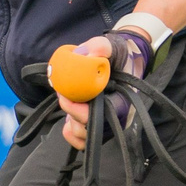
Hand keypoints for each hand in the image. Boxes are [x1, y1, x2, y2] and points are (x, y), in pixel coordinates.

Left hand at [56, 34, 110, 148]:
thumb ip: (100, 46)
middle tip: (63, 96)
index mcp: (121, 102)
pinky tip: (68, 118)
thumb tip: (84, 54)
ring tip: (68, 102)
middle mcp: (115, 117)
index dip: (79, 112)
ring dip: (71, 123)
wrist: (121, 60)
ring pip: (84, 135)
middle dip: (72, 116)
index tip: (65, 96)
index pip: (101, 117)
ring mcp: (105, 124)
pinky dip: (70, 132)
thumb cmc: (119, 55)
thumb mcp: (112, 46)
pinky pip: (81, 139)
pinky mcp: (95, 126)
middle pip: (90, 130)